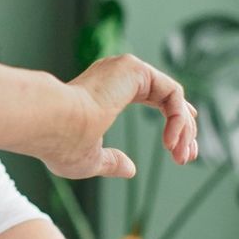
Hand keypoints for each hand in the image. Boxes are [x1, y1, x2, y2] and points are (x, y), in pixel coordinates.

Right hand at [41, 55, 196, 179]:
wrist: (50, 125)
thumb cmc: (60, 144)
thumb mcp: (90, 160)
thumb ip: (111, 162)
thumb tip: (131, 169)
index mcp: (106, 92)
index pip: (152, 98)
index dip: (173, 122)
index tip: (183, 148)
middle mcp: (117, 75)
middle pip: (166, 98)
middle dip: (183, 130)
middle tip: (187, 158)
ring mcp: (125, 69)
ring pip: (172, 96)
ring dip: (182, 129)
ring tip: (181, 156)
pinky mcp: (133, 69)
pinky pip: (171, 92)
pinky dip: (178, 118)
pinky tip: (173, 140)